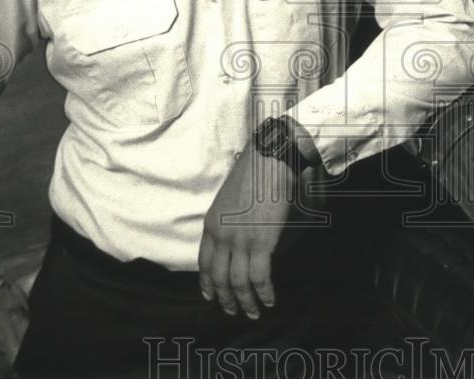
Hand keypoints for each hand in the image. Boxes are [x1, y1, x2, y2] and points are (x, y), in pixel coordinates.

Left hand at [198, 144, 296, 319]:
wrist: (269, 160)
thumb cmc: (253, 173)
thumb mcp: (228, 199)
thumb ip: (227, 222)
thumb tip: (236, 239)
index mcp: (212, 224)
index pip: (203, 263)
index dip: (206, 284)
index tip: (210, 297)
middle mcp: (222, 236)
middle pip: (219, 277)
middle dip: (226, 299)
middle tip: (233, 312)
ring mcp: (241, 241)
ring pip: (238, 282)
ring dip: (246, 302)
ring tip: (254, 312)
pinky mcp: (261, 243)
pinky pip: (260, 277)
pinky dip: (264, 293)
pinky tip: (270, 300)